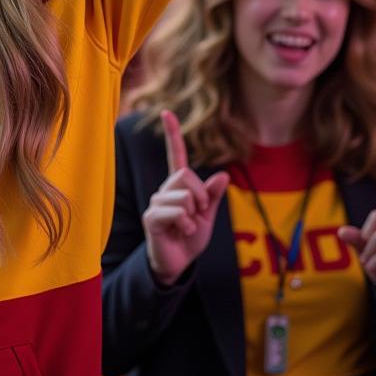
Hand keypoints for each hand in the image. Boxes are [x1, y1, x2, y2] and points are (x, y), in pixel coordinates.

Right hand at [143, 110, 229, 286]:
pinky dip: (186, 224)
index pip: (175, 155)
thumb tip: (223, 175)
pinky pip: (177, 212)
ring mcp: (157, 202)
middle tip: (198, 215)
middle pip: (186, 176)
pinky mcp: (152, 217)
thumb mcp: (209, 216)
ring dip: (194, 214)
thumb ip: (214, 196)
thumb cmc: (190, 237)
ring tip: (187, 226)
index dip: (172, 133)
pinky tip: (180, 232)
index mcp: (179, 186)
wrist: (179, 262)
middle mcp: (165, 189)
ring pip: (184, 196)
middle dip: (201, 196)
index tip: (166, 112)